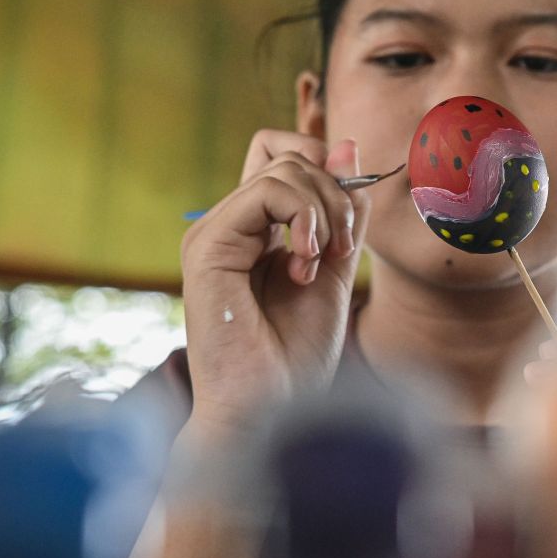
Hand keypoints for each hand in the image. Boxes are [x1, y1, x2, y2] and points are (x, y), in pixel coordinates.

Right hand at [180, 130, 370, 431]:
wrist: (271, 412)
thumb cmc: (297, 356)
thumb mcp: (338, 268)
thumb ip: (343, 211)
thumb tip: (348, 145)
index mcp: (255, 230)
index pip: (283, 155)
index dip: (325, 167)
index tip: (348, 224)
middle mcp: (229, 225)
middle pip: (289, 155)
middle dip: (336, 193)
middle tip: (343, 250)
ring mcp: (214, 233)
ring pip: (283, 168)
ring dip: (326, 210)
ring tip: (323, 262)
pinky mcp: (208, 246)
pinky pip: (268, 191)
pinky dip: (305, 218)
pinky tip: (305, 263)